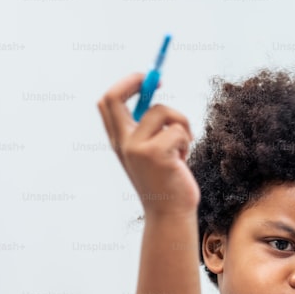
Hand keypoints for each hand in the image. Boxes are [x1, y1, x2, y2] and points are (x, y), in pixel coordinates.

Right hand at [98, 74, 198, 216]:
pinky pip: (179, 130)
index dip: (125, 84)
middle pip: (115, 97)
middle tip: (159, 81)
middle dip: (137, 81)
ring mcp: (137, 148)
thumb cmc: (166, 182)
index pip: (107, 102)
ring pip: (162, 111)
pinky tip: (182, 161)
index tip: (144, 79)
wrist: (170, 214)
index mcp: (119, 142)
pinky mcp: (156, 154)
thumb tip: (155, 94)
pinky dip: (187, 141)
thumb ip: (149, 128)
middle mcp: (122, 143)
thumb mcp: (151, 153)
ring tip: (182, 146)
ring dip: (180, 123)